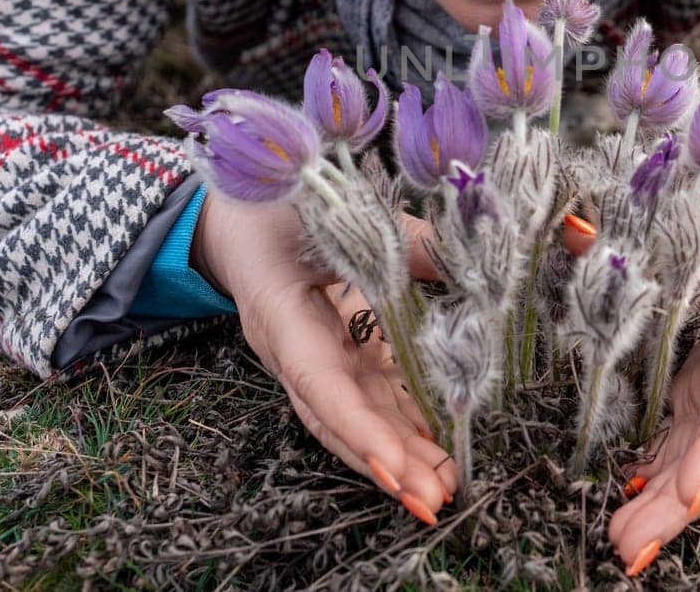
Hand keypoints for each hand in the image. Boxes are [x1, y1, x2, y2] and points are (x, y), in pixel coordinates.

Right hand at [192, 191, 455, 524]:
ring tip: (444, 488)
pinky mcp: (332, 351)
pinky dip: (400, 423)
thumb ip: (400, 237)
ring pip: (356, 414)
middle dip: (387, 461)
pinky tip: (437, 447)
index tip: (394, 468)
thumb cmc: (271, 199)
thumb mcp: (330, 206)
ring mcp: (311, 354)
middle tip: (437, 500)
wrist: (230, 210)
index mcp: (280, 314)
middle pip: (339, 417)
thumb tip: (470, 259)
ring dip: (399, 453)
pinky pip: (366, 393)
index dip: (357, 428)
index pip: (319, 382)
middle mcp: (292, 348)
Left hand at [607, 222, 699, 573]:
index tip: (690, 488)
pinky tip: (628, 511)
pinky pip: (686, 455)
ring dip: (664, 510)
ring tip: (622, 547)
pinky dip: (660, 485)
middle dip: (676, 507)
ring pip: (699, 466)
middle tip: (630, 547)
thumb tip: (576, 231)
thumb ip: (648, 240)